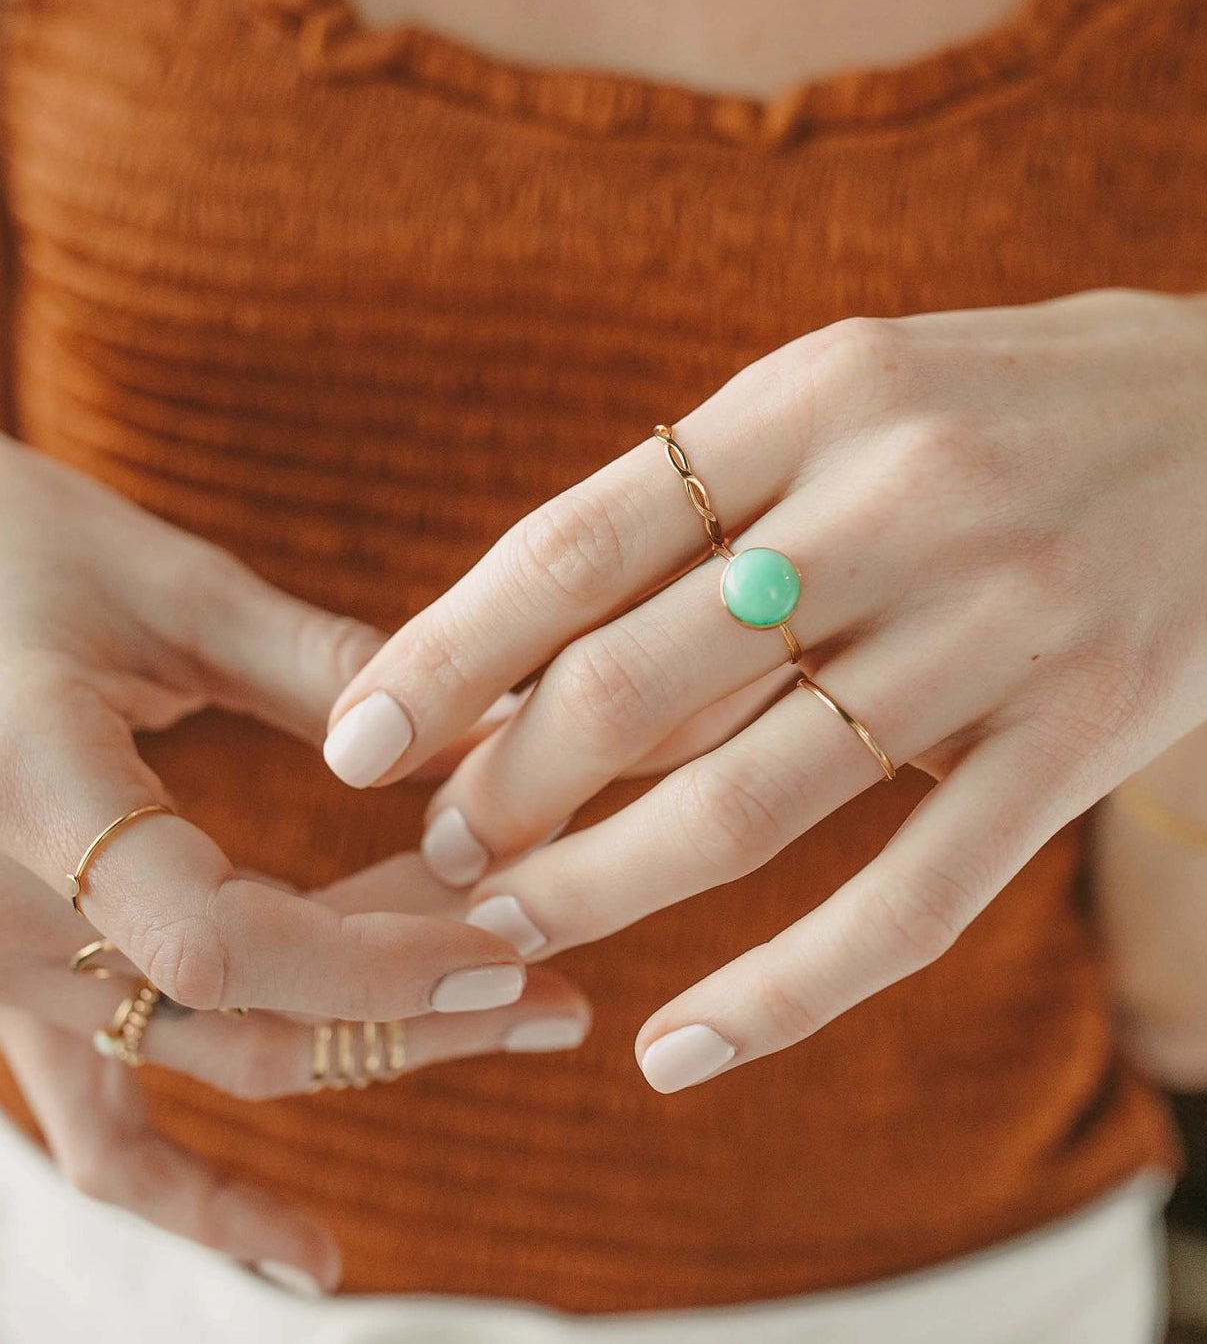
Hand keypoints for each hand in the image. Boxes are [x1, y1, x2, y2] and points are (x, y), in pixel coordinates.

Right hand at [0, 438, 589, 1280]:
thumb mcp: (162, 588)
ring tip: (504, 1035)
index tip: (510, 948)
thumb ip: (317, 663)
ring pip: (198, 1073)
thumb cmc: (2, 544)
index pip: (221, 941)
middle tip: (559, 996)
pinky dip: (199, 1199)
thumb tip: (492, 722)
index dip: (379, 963)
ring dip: (361, 1065)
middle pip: (243, 1017)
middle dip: (418, 1012)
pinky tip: (310, 1255)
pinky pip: (99, 1129)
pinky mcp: (13, 985)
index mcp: (32, 793)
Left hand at [325, 289, 1206, 1090]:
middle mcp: (903, 503)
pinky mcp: (1079, 741)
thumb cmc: (1013, 406)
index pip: (580, 539)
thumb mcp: (855, 397)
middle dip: (505, 786)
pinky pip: (911, 898)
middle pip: (641, 684)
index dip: (447, 652)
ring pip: (751, 803)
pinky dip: (783, 993)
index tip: (354, 737)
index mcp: (819, 393)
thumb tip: (546, 657)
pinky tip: (680, 1049)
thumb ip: (715, 510)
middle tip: (436, 848)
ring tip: (512, 922)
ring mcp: (1001, 630)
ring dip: (602, 885)